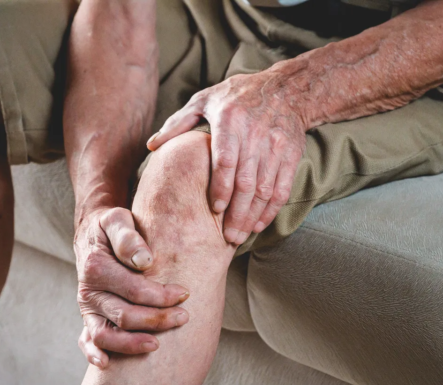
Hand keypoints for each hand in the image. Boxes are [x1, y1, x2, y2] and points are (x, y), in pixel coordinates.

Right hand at [74, 207, 189, 366]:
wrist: (94, 232)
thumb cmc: (111, 226)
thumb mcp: (117, 219)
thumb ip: (128, 237)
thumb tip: (145, 261)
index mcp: (96, 267)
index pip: (134, 290)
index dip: (161, 296)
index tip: (185, 293)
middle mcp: (88, 291)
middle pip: (125, 316)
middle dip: (157, 320)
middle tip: (183, 317)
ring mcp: (88, 307)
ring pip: (107, 334)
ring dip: (133, 343)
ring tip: (158, 345)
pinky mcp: (89, 315)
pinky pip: (87, 340)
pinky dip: (95, 354)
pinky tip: (108, 364)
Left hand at [147, 65, 307, 244]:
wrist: (286, 89)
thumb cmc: (236, 95)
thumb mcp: (204, 100)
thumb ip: (178, 123)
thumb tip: (152, 146)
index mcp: (230, 120)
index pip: (225, 160)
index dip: (220, 187)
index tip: (213, 208)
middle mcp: (255, 134)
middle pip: (246, 182)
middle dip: (236, 213)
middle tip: (227, 237)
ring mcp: (276, 146)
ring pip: (265, 189)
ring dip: (252, 216)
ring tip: (239, 236)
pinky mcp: (291, 155)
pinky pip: (282, 188)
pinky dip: (271, 210)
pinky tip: (258, 224)